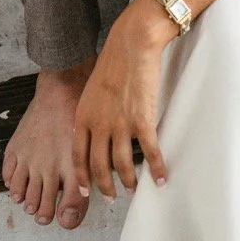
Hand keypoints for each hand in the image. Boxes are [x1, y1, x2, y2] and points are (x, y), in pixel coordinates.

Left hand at [72, 0, 176, 199]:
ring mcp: (120, 123)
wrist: (132, 43)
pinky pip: (150, 151)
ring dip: (129, 181)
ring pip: (122, 164)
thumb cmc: (115, 60)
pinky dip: (156, 168)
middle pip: (99, 166)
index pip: (78, 156)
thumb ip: (92, 111)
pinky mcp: (142, 120)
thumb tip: (95, 129)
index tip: (87, 191)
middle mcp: (98, 124)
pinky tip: (161, 177)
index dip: (82, 177)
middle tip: (112, 197)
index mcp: (83, 115)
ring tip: (133, 189)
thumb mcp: (92, 87)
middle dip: (105, 186)